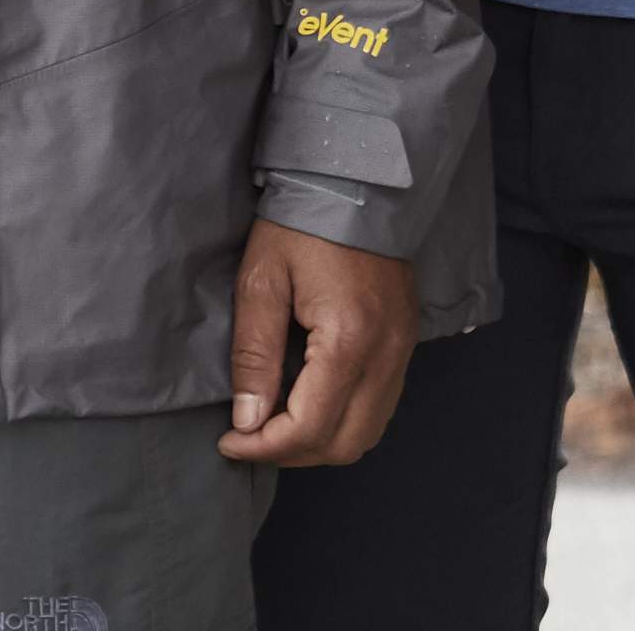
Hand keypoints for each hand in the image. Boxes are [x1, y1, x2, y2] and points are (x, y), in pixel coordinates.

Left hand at [218, 218, 415, 464]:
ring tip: (274, 428)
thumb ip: (254, 355)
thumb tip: (247, 419)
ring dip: (321, 444)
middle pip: (346, 444)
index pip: (311, 427)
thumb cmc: (300, 224)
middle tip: (248, 439)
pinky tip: (308, 406)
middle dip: (293, 453)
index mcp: (349, 340)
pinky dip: (344, 422)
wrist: (356, 182)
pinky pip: (380, 408)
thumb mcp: (261, 280)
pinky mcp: (406, 345)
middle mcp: (387, 356)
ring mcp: (403, 353)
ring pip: (368, 433)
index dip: (265, 447)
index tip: (228, 441)